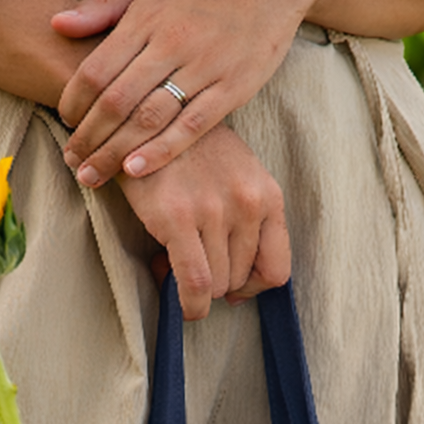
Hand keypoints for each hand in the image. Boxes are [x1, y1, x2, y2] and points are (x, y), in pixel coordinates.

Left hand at [52, 0, 316, 187]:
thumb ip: (105, 7)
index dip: (74, 101)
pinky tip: (135, 171)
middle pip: (116, 102)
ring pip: (148, 119)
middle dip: (88, 138)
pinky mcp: (232, 88)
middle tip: (72, 162)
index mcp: (146, 19)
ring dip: (114, 153)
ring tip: (93, 176)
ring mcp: (202, 68)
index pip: (97, 69)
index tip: (65, 122)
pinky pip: (191, 127)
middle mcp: (171, 44)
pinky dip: (161, 151)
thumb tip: (58, 25)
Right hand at [115, 124, 290, 320]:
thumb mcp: (237, 178)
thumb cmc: (190, 154)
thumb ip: (248, 225)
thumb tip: (240, 292)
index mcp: (267, 194)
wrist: (147, 117)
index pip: (277, 269)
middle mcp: (247, 202)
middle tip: (192, 262)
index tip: (233, 285)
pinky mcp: (179, 216)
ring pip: (217, 285)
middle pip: (240, 280)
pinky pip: (195, 284)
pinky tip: (181, 303)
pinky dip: (190, 305)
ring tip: (175, 259)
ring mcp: (214, 209)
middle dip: (216, 282)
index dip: (253, 287)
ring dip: (196, 287)